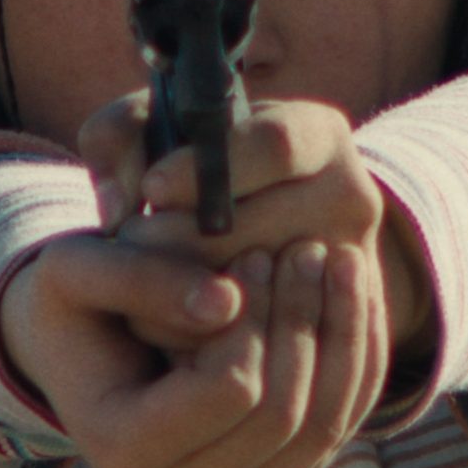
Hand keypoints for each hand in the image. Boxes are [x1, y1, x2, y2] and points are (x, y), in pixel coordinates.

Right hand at [0, 233, 387, 467]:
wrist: (81, 348)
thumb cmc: (74, 301)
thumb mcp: (78, 269)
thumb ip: (140, 278)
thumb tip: (226, 301)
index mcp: (120, 453)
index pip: (227, 391)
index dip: (255, 320)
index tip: (260, 251)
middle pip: (279, 417)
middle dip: (302, 323)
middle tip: (309, 249)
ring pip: (320, 431)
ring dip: (341, 340)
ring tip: (339, 262)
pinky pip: (335, 430)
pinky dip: (353, 363)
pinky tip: (354, 298)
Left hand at [77, 95, 436, 369]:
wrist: (255, 223)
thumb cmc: (193, 164)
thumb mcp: (161, 128)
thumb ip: (117, 134)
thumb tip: (119, 204)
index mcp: (320, 134)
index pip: (273, 145)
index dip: (204, 169)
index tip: (152, 189)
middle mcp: (351, 198)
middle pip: (250, 229)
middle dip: (169, 240)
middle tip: (131, 240)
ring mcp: (343, 269)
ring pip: (241, 292)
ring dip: (171, 292)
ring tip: (146, 273)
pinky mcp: (322, 324)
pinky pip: (240, 339)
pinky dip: (188, 333)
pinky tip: (168, 312)